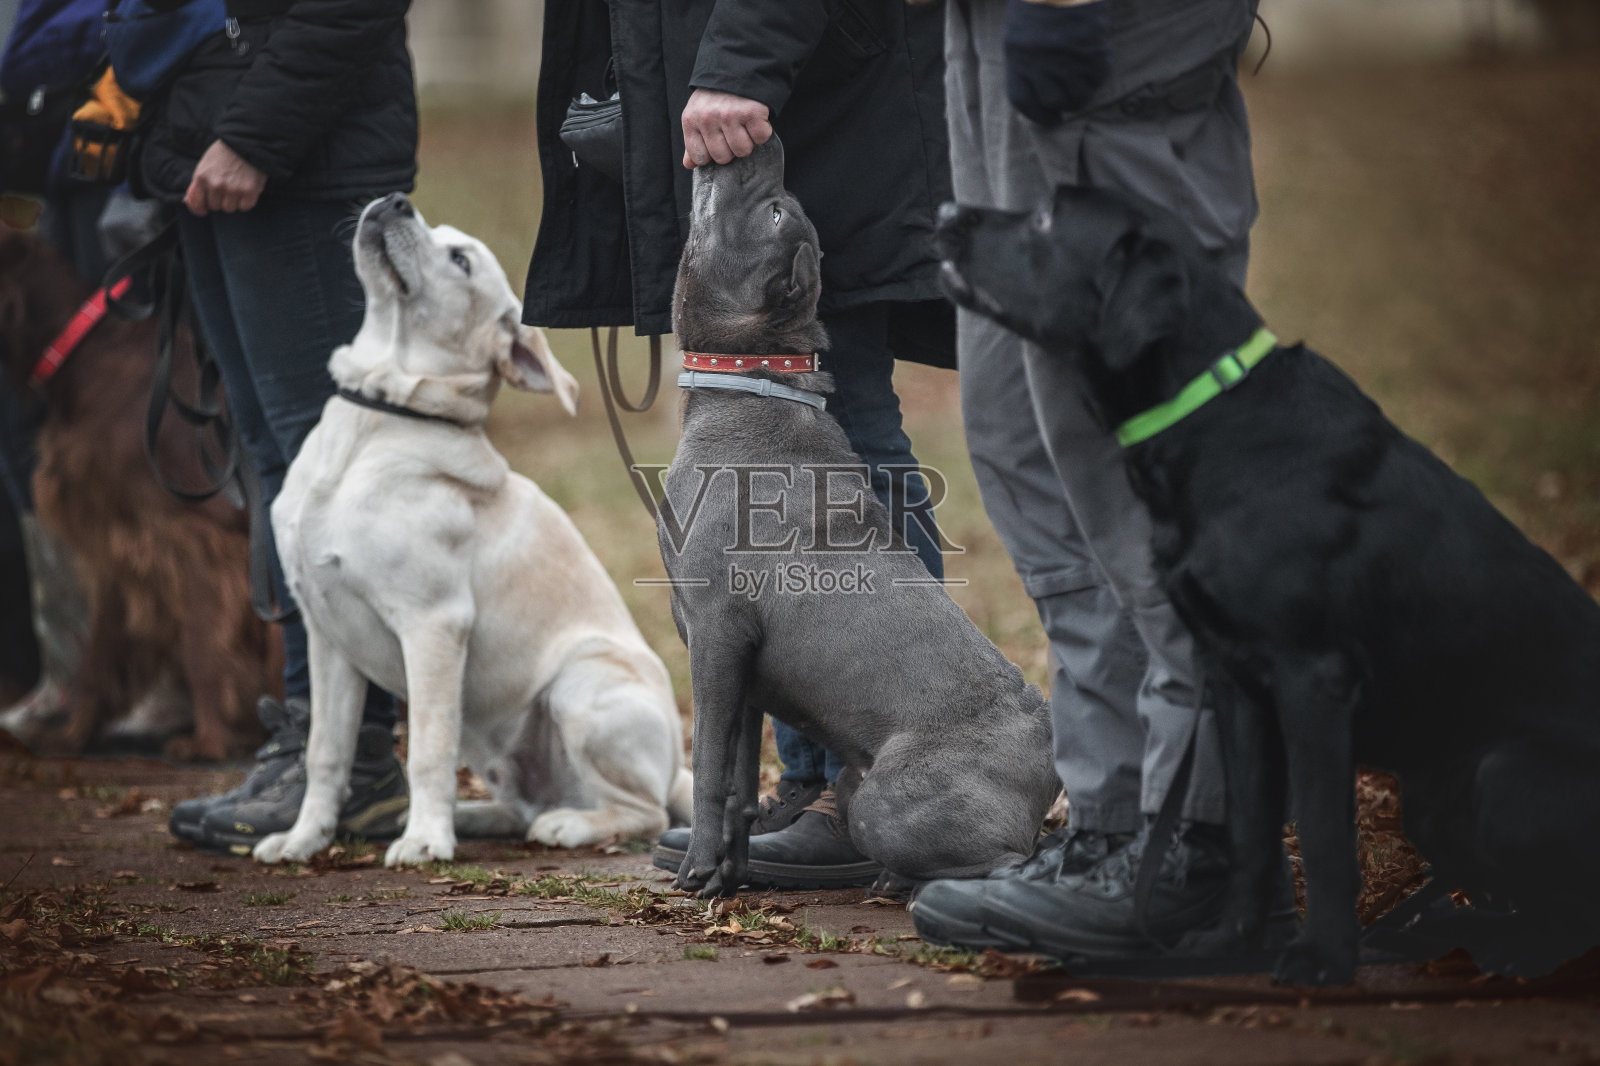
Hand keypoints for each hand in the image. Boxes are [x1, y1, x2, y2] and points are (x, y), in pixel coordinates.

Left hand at [183, 140, 266, 215]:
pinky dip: (246, 201)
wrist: (245, 142)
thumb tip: (189, 202)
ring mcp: (233, 189)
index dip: (200, 209)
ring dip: (233, 201)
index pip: (196, 203)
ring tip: (237, 188)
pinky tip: (246, 190)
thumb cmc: (224, 154)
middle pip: (215, 207)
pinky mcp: (249, 191)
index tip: (204, 210)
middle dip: (220, 200)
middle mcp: (215, 185)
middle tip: (226, 189)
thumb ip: (196, 185)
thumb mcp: (205, 165)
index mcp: (202, 178)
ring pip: (230, 208)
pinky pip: (245, 206)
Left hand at [681, 88, 772, 168]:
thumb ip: (693, 140)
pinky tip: (756, 117)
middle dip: (731, 147)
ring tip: (744, 123)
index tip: (718, 139)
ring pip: (742, 151)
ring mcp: (730, 115)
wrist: (740, 64)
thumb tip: (689, 164)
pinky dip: (762, 130)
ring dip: (748, 140)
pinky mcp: (752, 112)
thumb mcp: (698, 113)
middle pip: (723, 157)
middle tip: (733, 128)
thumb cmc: (718, 95)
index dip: (712, 152)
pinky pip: (761, 138)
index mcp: (691, 119)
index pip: (700, 157)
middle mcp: (708, 117)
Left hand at [1003, 0, 1111, 126]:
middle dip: (1062, 104)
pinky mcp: (1092, 48)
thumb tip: (1040, 93)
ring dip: (1082, 92)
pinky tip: (1097, 63)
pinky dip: (1099, 74)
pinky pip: (1099, 76)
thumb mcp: (1021, 28)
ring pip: (1078, 94)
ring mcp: (1066, 55)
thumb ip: (1025, 59)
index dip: (1036, 114)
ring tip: (1084, 81)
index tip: (1048, 118)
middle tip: (1070, 100)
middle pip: (1052, 101)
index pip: (1022, 100)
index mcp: (1016, 53)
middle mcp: (1039, 59)